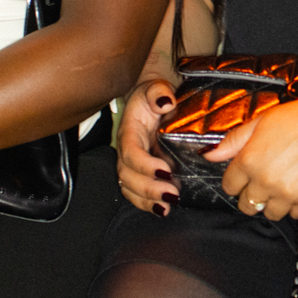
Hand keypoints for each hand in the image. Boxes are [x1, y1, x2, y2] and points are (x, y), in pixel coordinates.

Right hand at [117, 78, 179, 214]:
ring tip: (166, 207)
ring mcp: (132, 163)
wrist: (152, 100)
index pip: (130, 150)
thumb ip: (158, 92)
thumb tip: (165, 102)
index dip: (144, 163)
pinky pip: (135, 192)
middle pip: (128, 174)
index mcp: (130, 131)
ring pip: (129, 186)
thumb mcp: (155, 87)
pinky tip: (162, 210)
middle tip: (171, 194)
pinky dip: (146, 204)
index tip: (165, 171)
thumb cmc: (153, 96)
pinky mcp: (139, 172)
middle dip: (147, 188)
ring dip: (146, 200)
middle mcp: (127, 149)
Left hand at [206, 84, 297, 220]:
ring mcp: (288, 193)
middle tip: (265, 181)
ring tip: (285, 183)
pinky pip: (296, 214)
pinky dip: (297, 204)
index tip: (245, 176)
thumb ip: (234, 141)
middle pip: (247, 206)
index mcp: (250, 161)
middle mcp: (266, 180)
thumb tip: (210, 155)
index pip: (229, 186)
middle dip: (252, 195)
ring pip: (271, 213)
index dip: (236, 180)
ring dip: (275, 202)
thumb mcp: (261, 122)